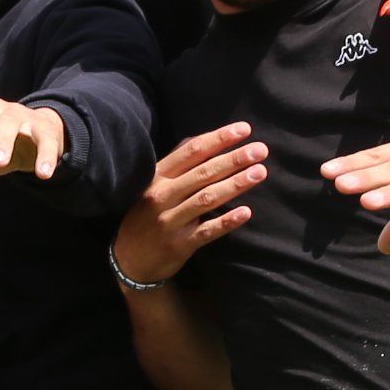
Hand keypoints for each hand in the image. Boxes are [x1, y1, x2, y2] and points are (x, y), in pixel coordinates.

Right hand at [115, 124, 265, 283]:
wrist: (129, 259)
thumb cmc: (146, 214)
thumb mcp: (153, 185)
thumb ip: (176, 163)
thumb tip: (204, 140)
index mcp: (158, 176)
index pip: (192, 152)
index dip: (219, 139)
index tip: (244, 130)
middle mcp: (162, 196)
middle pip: (203, 173)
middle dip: (233, 159)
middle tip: (260, 150)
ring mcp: (170, 221)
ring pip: (207, 198)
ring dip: (235, 184)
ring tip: (260, 172)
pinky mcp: (180, 244)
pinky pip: (207, 231)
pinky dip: (227, 221)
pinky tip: (246, 212)